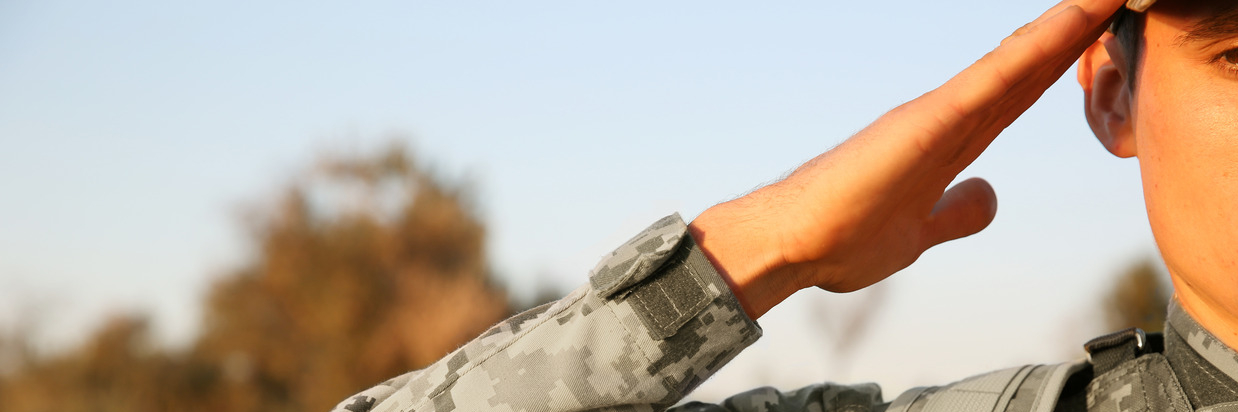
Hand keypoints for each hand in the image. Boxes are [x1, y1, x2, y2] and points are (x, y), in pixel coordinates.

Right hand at [689, 0, 1126, 318]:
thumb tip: (989, 193)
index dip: (1060, 63)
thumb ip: (956, 211)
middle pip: (1027, 67)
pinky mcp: (929, 121)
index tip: (1098, 31)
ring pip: (1020, 62)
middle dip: (1074, 32)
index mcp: (946, 143)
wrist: (791, 243)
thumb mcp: (918, 233)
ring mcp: (939, 115)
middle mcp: (947, 119)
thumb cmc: (840, 238)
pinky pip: (997, 78)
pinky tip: (1071, 20)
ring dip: (1066, 26)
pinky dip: (1038, 47)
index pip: (1018, 94)